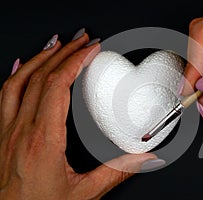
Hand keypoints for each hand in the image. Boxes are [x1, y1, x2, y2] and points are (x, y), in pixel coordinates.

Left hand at [0, 29, 161, 199]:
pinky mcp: (3, 135)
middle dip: (64, 53)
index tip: (90, 49)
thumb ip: (117, 173)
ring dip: (40, 58)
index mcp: (43, 139)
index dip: (76, 62)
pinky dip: (16, 75)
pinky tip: (22, 65)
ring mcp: (8, 130)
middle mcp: (22, 130)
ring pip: (19, 81)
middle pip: (41, 77)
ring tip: (57, 44)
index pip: (58, 86)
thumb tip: (145, 159)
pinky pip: (5, 96)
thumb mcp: (84, 193)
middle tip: (81, 40)